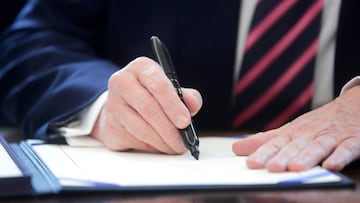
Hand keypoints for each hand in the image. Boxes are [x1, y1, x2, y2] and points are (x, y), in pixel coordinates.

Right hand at [91, 57, 201, 153]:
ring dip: (161, 141)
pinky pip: (133, 139)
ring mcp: (113, 104)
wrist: (122, 105)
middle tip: (182, 141)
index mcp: (141, 68)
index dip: (173, 105)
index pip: (158, 85)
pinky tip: (159, 146)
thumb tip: (193, 104)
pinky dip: (150, 146)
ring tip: (174, 147)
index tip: (185, 122)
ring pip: (140, 127)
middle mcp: (123, 82)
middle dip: (169, 129)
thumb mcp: (171, 89)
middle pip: (149, 108)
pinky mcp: (110, 124)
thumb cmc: (150, 95)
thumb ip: (186, 96)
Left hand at [232, 85, 359, 171]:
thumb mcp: (290, 129)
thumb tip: (237, 148)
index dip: (264, 153)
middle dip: (282, 157)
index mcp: (294, 133)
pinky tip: (332, 165)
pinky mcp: (352, 140)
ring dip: (307, 157)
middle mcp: (310, 134)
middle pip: (295, 146)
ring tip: (295, 167)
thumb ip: (265, 141)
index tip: (252, 163)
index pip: (275, 144)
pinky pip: (346, 148)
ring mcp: (331, 137)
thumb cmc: (318, 122)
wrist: (354, 105)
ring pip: (317, 147)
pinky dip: (340, 156)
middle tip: (271, 168)